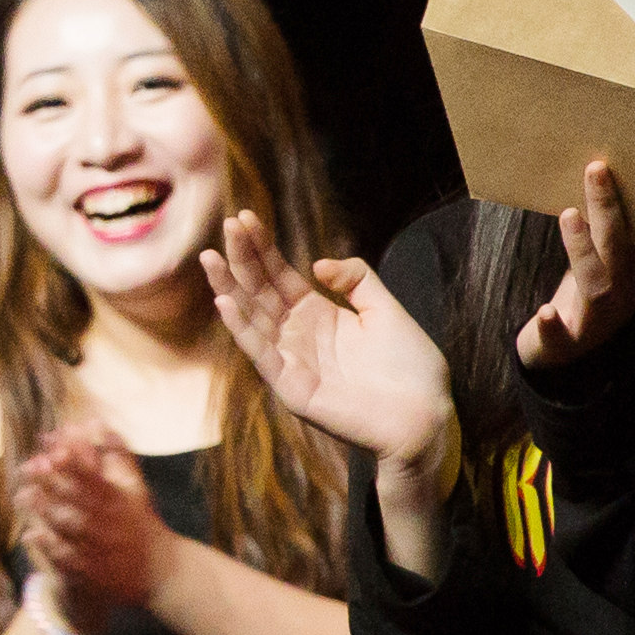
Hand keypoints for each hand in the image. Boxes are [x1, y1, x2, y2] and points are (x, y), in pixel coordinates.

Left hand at [15, 424, 168, 626]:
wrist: (160, 572)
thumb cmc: (139, 522)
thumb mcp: (133, 487)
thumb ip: (115, 454)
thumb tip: (95, 419)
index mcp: (118, 500)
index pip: (93, 476)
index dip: (71, 461)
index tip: (51, 447)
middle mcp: (108, 522)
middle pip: (78, 500)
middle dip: (54, 483)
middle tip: (29, 466)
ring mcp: (99, 547)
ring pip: (70, 528)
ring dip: (47, 511)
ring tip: (25, 495)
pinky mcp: (90, 572)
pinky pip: (67, 559)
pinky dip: (51, 547)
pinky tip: (32, 533)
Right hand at [202, 210, 452, 479]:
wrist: (423, 417)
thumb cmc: (410, 369)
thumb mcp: (386, 310)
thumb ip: (357, 280)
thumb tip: (316, 263)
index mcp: (318, 315)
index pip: (279, 276)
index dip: (262, 247)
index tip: (245, 217)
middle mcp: (297, 335)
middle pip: (260, 290)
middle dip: (242, 258)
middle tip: (228, 224)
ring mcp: (291, 360)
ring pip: (251, 318)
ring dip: (228, 288)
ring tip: (211, 258)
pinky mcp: (291, 387)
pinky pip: (261, 353)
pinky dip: (242, 328)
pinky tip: (225, 302)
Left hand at [517, 159, 634, 372]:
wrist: (564, 356)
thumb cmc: (581, 298)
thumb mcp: (598, 263)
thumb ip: (601, 233)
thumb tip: (594, 178)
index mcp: (632, 271)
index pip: (632, 231)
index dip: (624, 199)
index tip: (610, 163)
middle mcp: (621, 293)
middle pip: (617, 247)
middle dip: (607, 209)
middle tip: (596, 170)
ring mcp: (597, 320)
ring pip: (596, 285)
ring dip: (582, 249)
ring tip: (569, 216)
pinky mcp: (567, 344)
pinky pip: (563, 336)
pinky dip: (554, 324)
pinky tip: (546, 310)